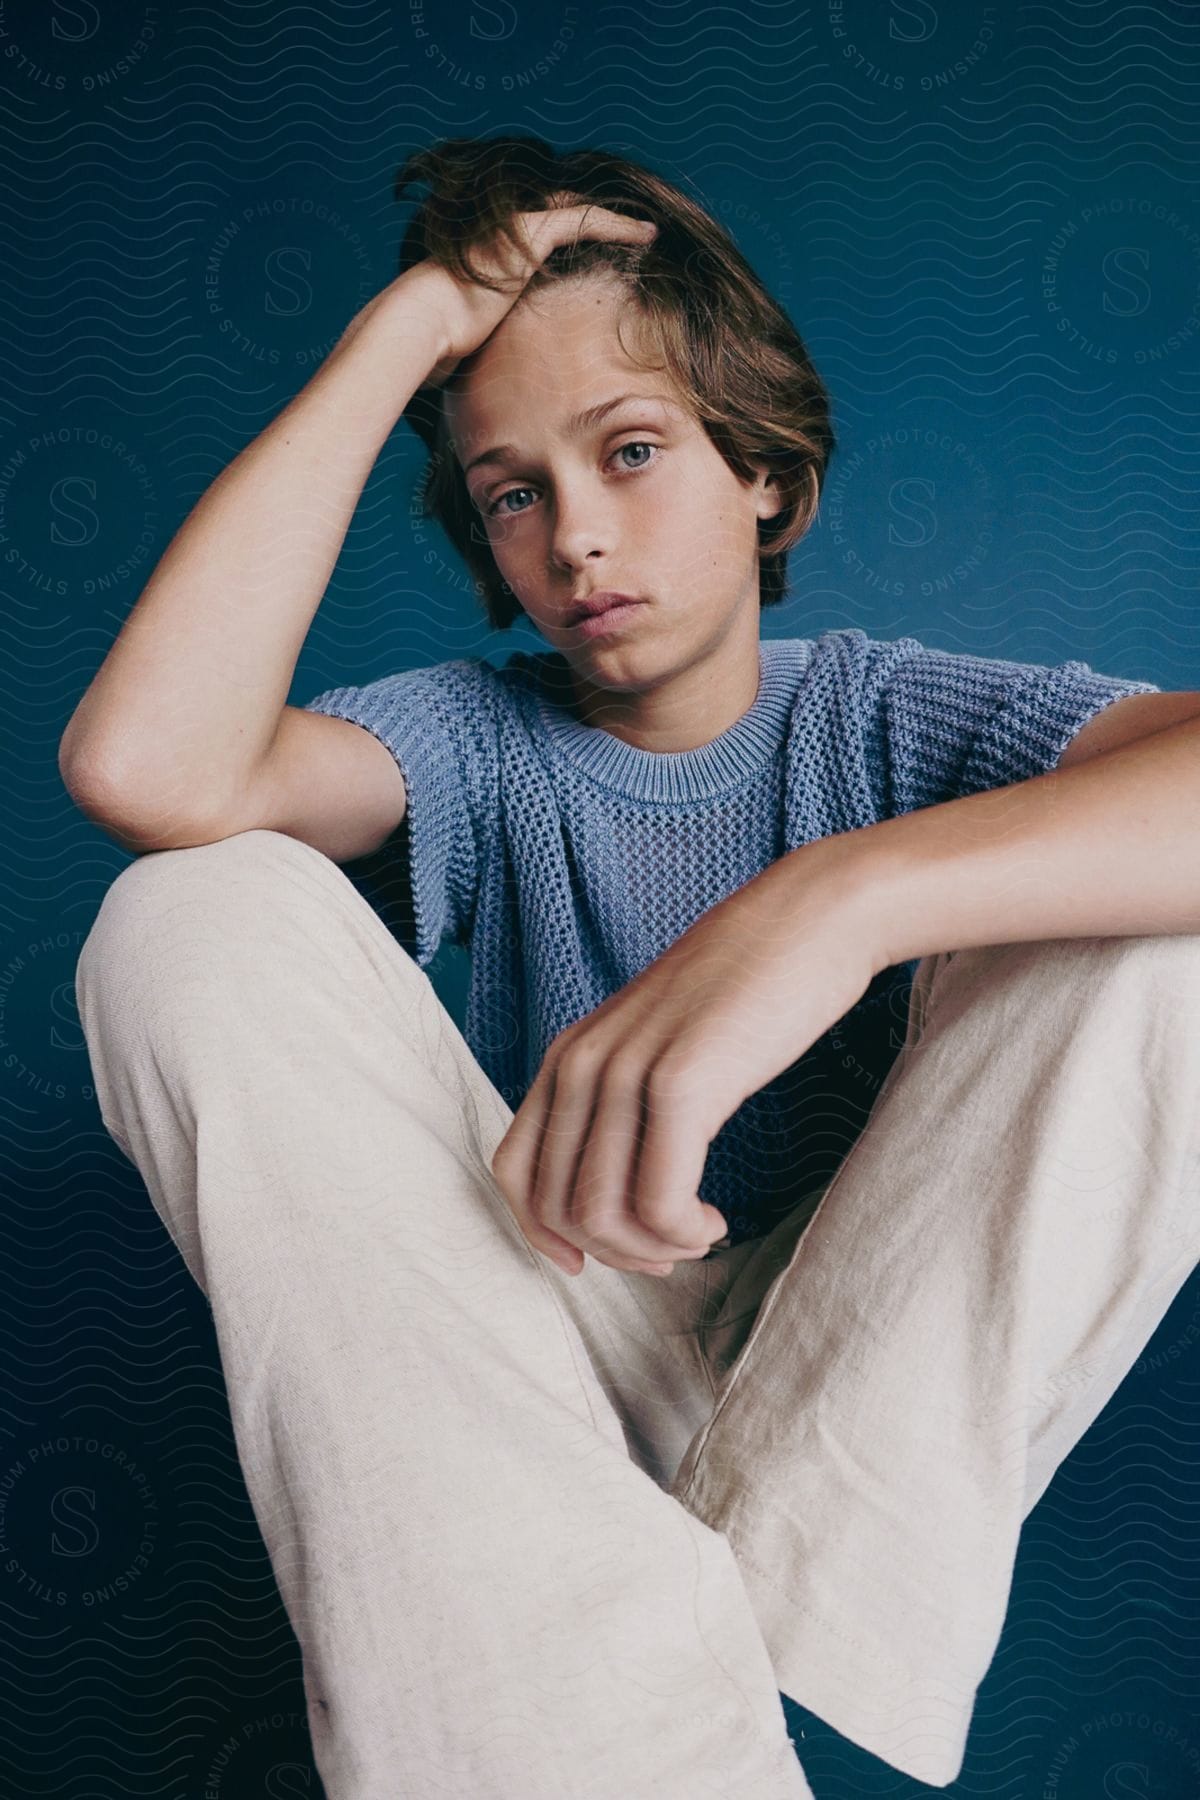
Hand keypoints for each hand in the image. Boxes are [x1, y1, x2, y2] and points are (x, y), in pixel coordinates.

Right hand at [418, 197, 658, 387]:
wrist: (422, 324)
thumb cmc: (435, 341)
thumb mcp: (467, 339)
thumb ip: (480, 342)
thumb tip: (473, 374)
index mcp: (492, 252)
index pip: (539, 233)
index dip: (569, 233)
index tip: (596, 247)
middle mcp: (504, 232)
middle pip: (561, 211)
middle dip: (595, 217)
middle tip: (629, 228)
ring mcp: (516, 229)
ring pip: (578, 212)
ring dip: (614, 220)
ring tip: (646, 231)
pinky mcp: (531, 234)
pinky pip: (586, 221)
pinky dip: (619, 226)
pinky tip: (647, 234)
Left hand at [488, 853, 882, 1277]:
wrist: (809, 923)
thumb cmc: (747, 990)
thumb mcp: (659, 1041)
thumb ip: (622, 1096)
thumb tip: (612, 1188)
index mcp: (568, 1055)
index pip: (513, 1173)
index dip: (546, 1235)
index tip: (598, 1261)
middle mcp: (581, 1063)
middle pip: (557, 1206)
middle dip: (614, 1252)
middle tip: (669, 1254)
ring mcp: (626, 1073)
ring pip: (601, 1214)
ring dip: (651, 1249)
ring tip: (697, 1237)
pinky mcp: (681, 1085)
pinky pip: (658, 1201)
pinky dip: (683, 1232)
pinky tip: (714, 1222)